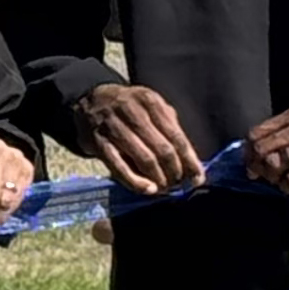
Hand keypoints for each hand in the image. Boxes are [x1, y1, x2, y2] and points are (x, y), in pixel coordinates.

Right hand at [75, 84, 204, 194]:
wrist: (90, 100)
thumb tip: (190, 162)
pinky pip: (119, 166)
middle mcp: (132, 112)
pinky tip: (147, 189)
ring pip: (144, 158)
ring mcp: (113, 127)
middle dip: (175, 171)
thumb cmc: (129, 108)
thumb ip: (170, 127)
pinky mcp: (98, 142)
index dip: (189, 160)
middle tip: (178, 184)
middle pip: (162, 149)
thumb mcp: (151, 107)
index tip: (197, 178)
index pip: (176, 136)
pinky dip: (135, 181)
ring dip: (158, 178)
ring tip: (164, 187)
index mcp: (151, 102)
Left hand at [246, 105, 288, 190]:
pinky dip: (286, 186)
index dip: (248, 149)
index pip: (259, 132)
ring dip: (271, 177)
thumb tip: (262, 144)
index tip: (249, 160)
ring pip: (277, 164)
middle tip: (258, 175)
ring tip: (276, 181)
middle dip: (256, 165)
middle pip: (264, 149)